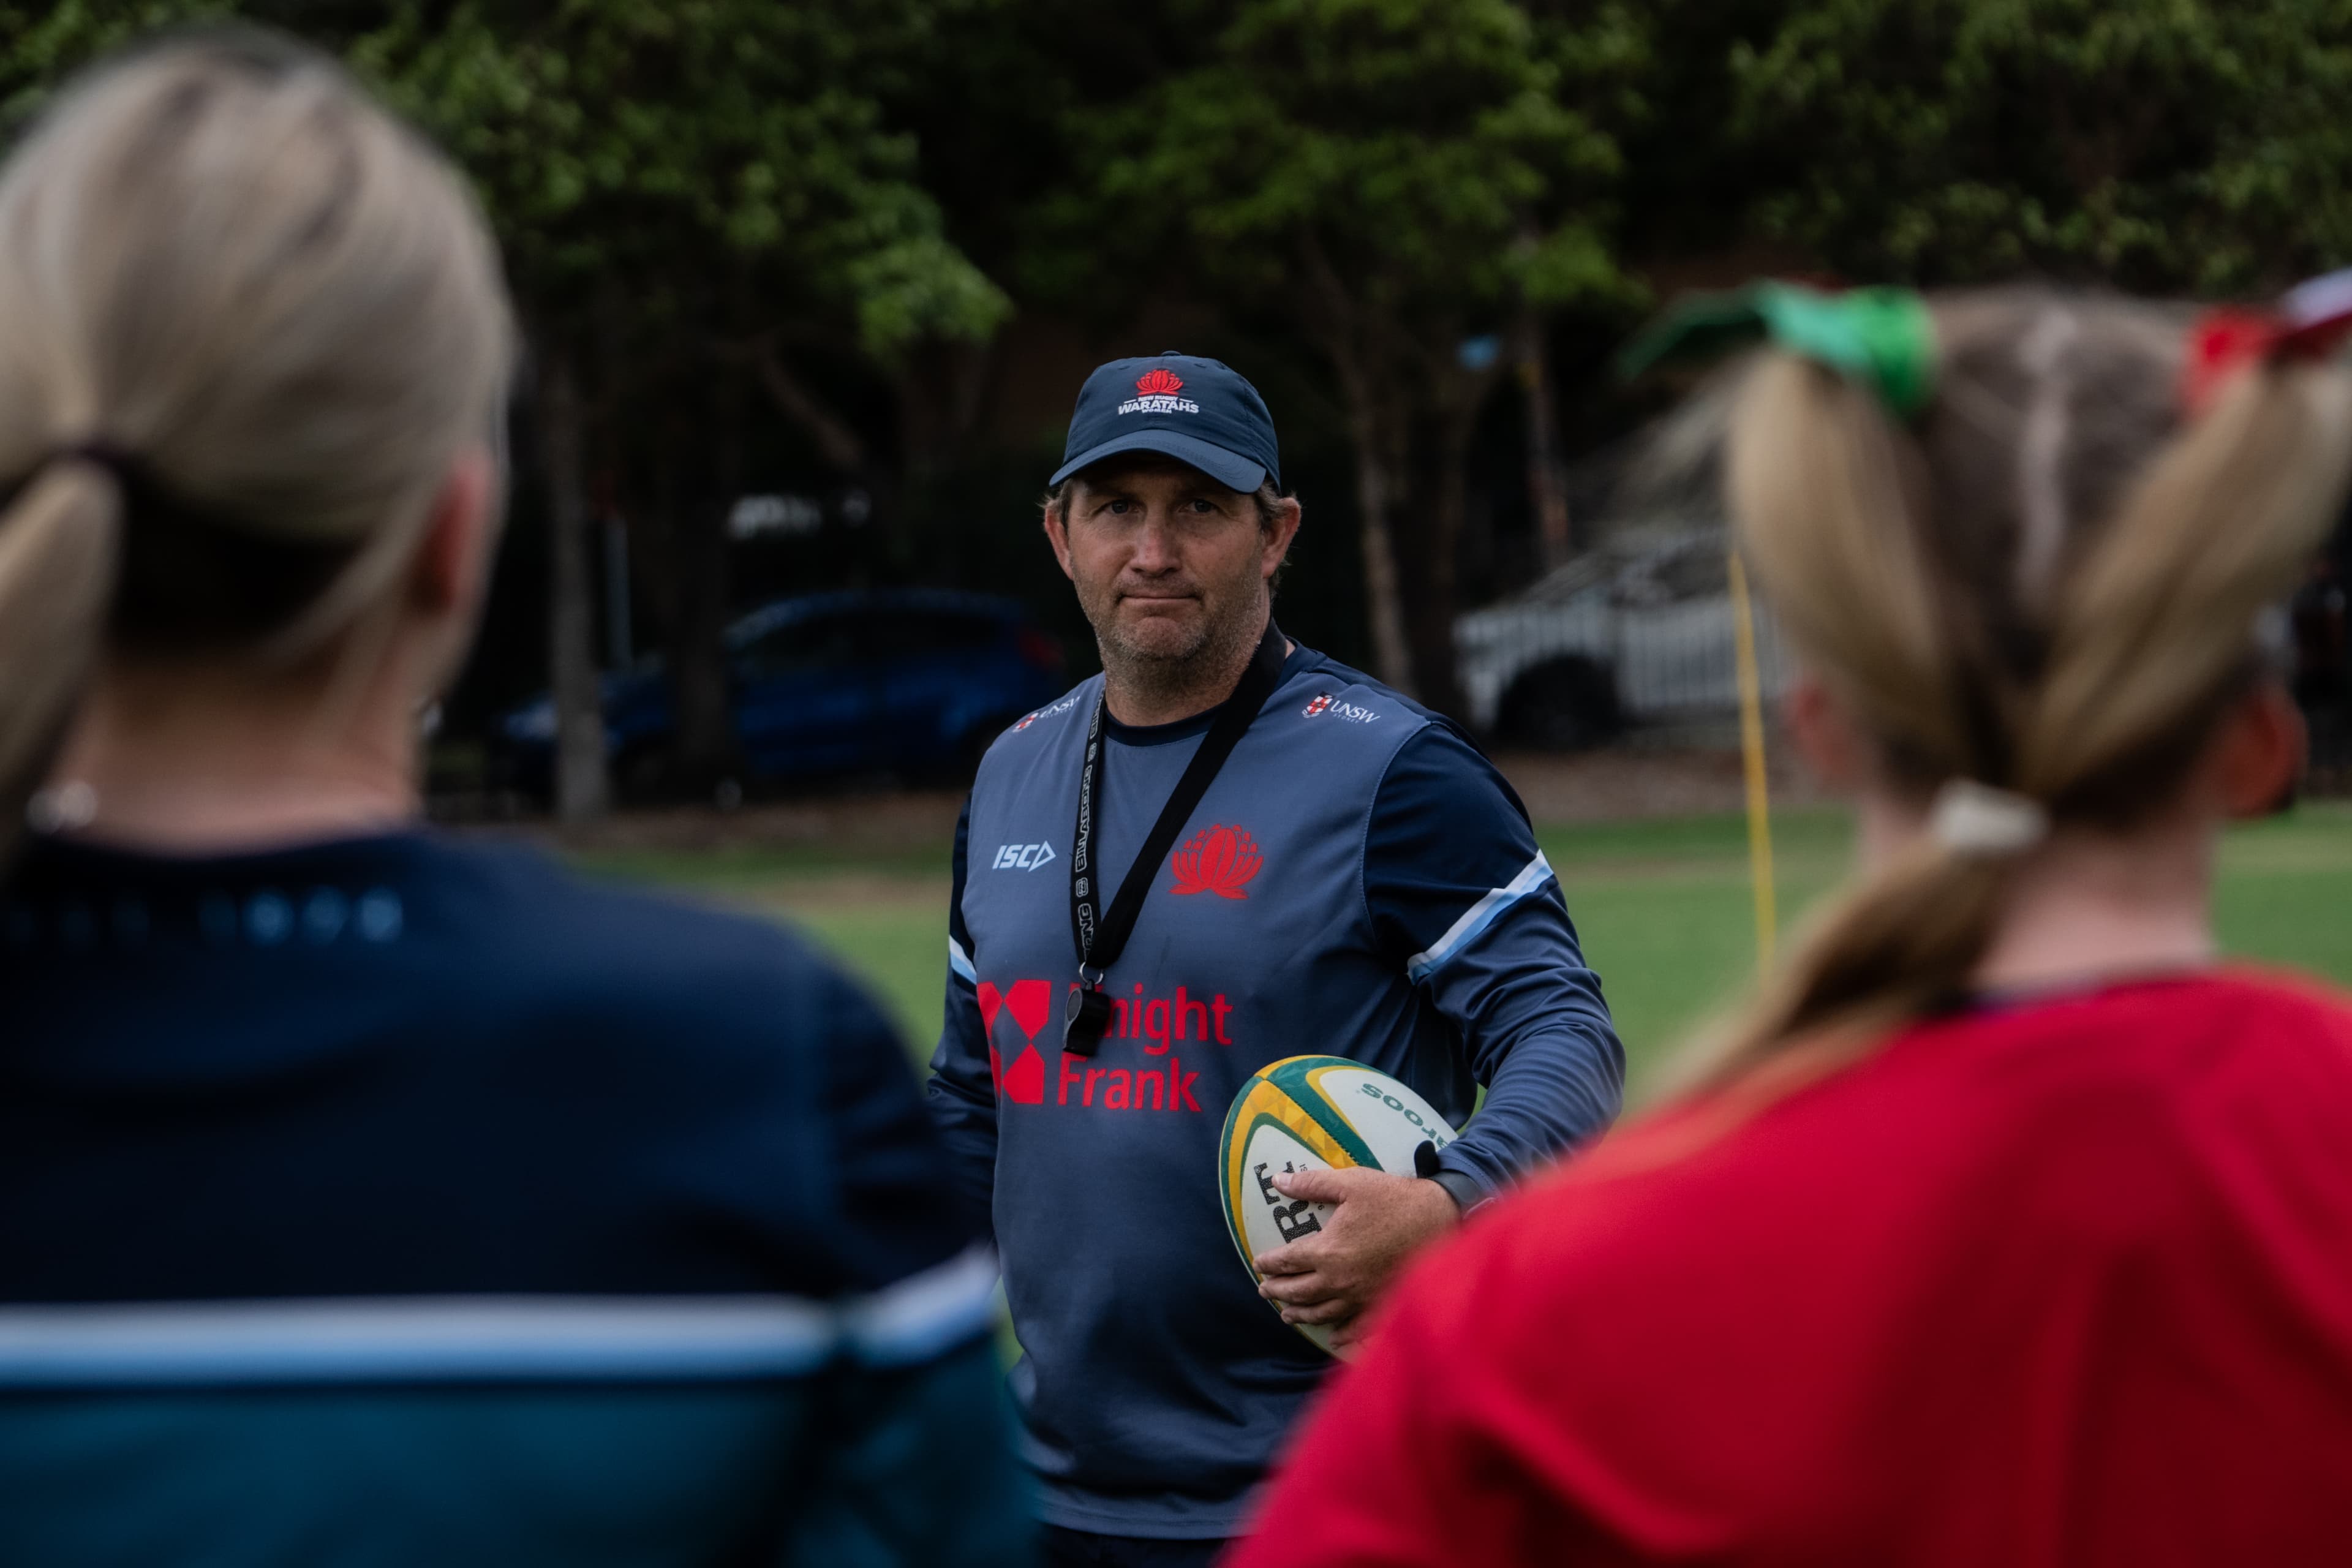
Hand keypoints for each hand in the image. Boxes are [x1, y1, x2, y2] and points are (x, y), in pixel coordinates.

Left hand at [1251, 1166, 1457, 1352]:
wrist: (1438, 1219)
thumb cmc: (1392, 1199)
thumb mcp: (1350, 1183)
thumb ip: (1311, 1184)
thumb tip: (1277, 1181)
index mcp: (1327, 1251)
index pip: (1288, 1261)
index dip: (1270, 1263)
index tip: (1259, 1264)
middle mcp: (1339, 1281)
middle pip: (1299, 1291)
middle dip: (1278, 1291)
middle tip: (1264, 1291)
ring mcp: (1360, 1297)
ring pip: (1322, 1312)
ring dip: (1300, 1314)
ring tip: (1287, 1314)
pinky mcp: (1381, 1304)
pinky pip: (1356, 1326)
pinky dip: (1341, 1334)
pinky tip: (1333, 1337)